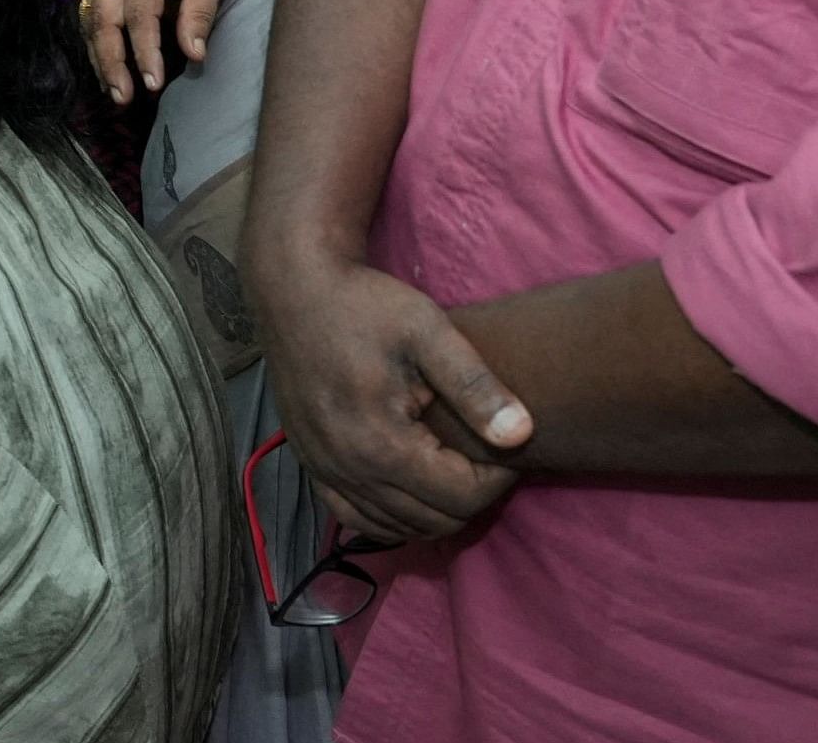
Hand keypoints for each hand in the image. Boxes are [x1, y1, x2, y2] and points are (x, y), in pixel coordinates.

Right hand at [88, 0, 239, 101]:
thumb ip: (200, 10)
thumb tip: (194, 55)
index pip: (141, 13)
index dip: (145, 51)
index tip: (154, 84)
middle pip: (103, 18)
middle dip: (111, 60)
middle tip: (124, 97)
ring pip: (90, 18)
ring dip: (99, 56)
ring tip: (113, 91)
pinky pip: (89, 13)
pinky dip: (95, 42)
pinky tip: (105, 67)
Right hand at [260, 255, 532, 541]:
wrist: (295, 289)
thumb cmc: (365, 305)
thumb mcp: (428, 331)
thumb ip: (475, 385)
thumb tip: (523, 435)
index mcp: (380, 442)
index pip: (460, 498)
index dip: (498, 479)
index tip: (509, 443)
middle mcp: (348, 469)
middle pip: (434, 521)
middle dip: (472, 495)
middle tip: (486, 453)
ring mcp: (324, 471)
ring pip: (399, 527)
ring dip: (437, 509)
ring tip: (455, 465)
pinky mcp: (310, 465)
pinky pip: (357, 519)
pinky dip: (394, 518)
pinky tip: (413, 490)